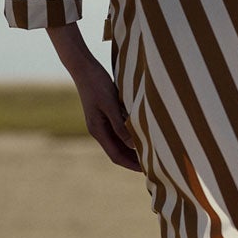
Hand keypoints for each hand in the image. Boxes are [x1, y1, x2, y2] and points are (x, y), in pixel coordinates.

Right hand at [47, 22, 141, 171]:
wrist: (84, 67)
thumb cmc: (97, 84)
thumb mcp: (110, 104)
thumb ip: (120, 125)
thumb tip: (133, 145)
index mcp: (97, 130)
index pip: (116, 156)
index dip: (131, 164)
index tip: (147, 170)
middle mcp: (98, 129)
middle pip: (117, 151)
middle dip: (133, 160)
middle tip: (153, 164)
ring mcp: (101, 122)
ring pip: (118, 142)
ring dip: (132, 149)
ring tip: (150, 152)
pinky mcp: (105, 114)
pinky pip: (118, 130)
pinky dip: (129, 136)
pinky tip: (141, 134)